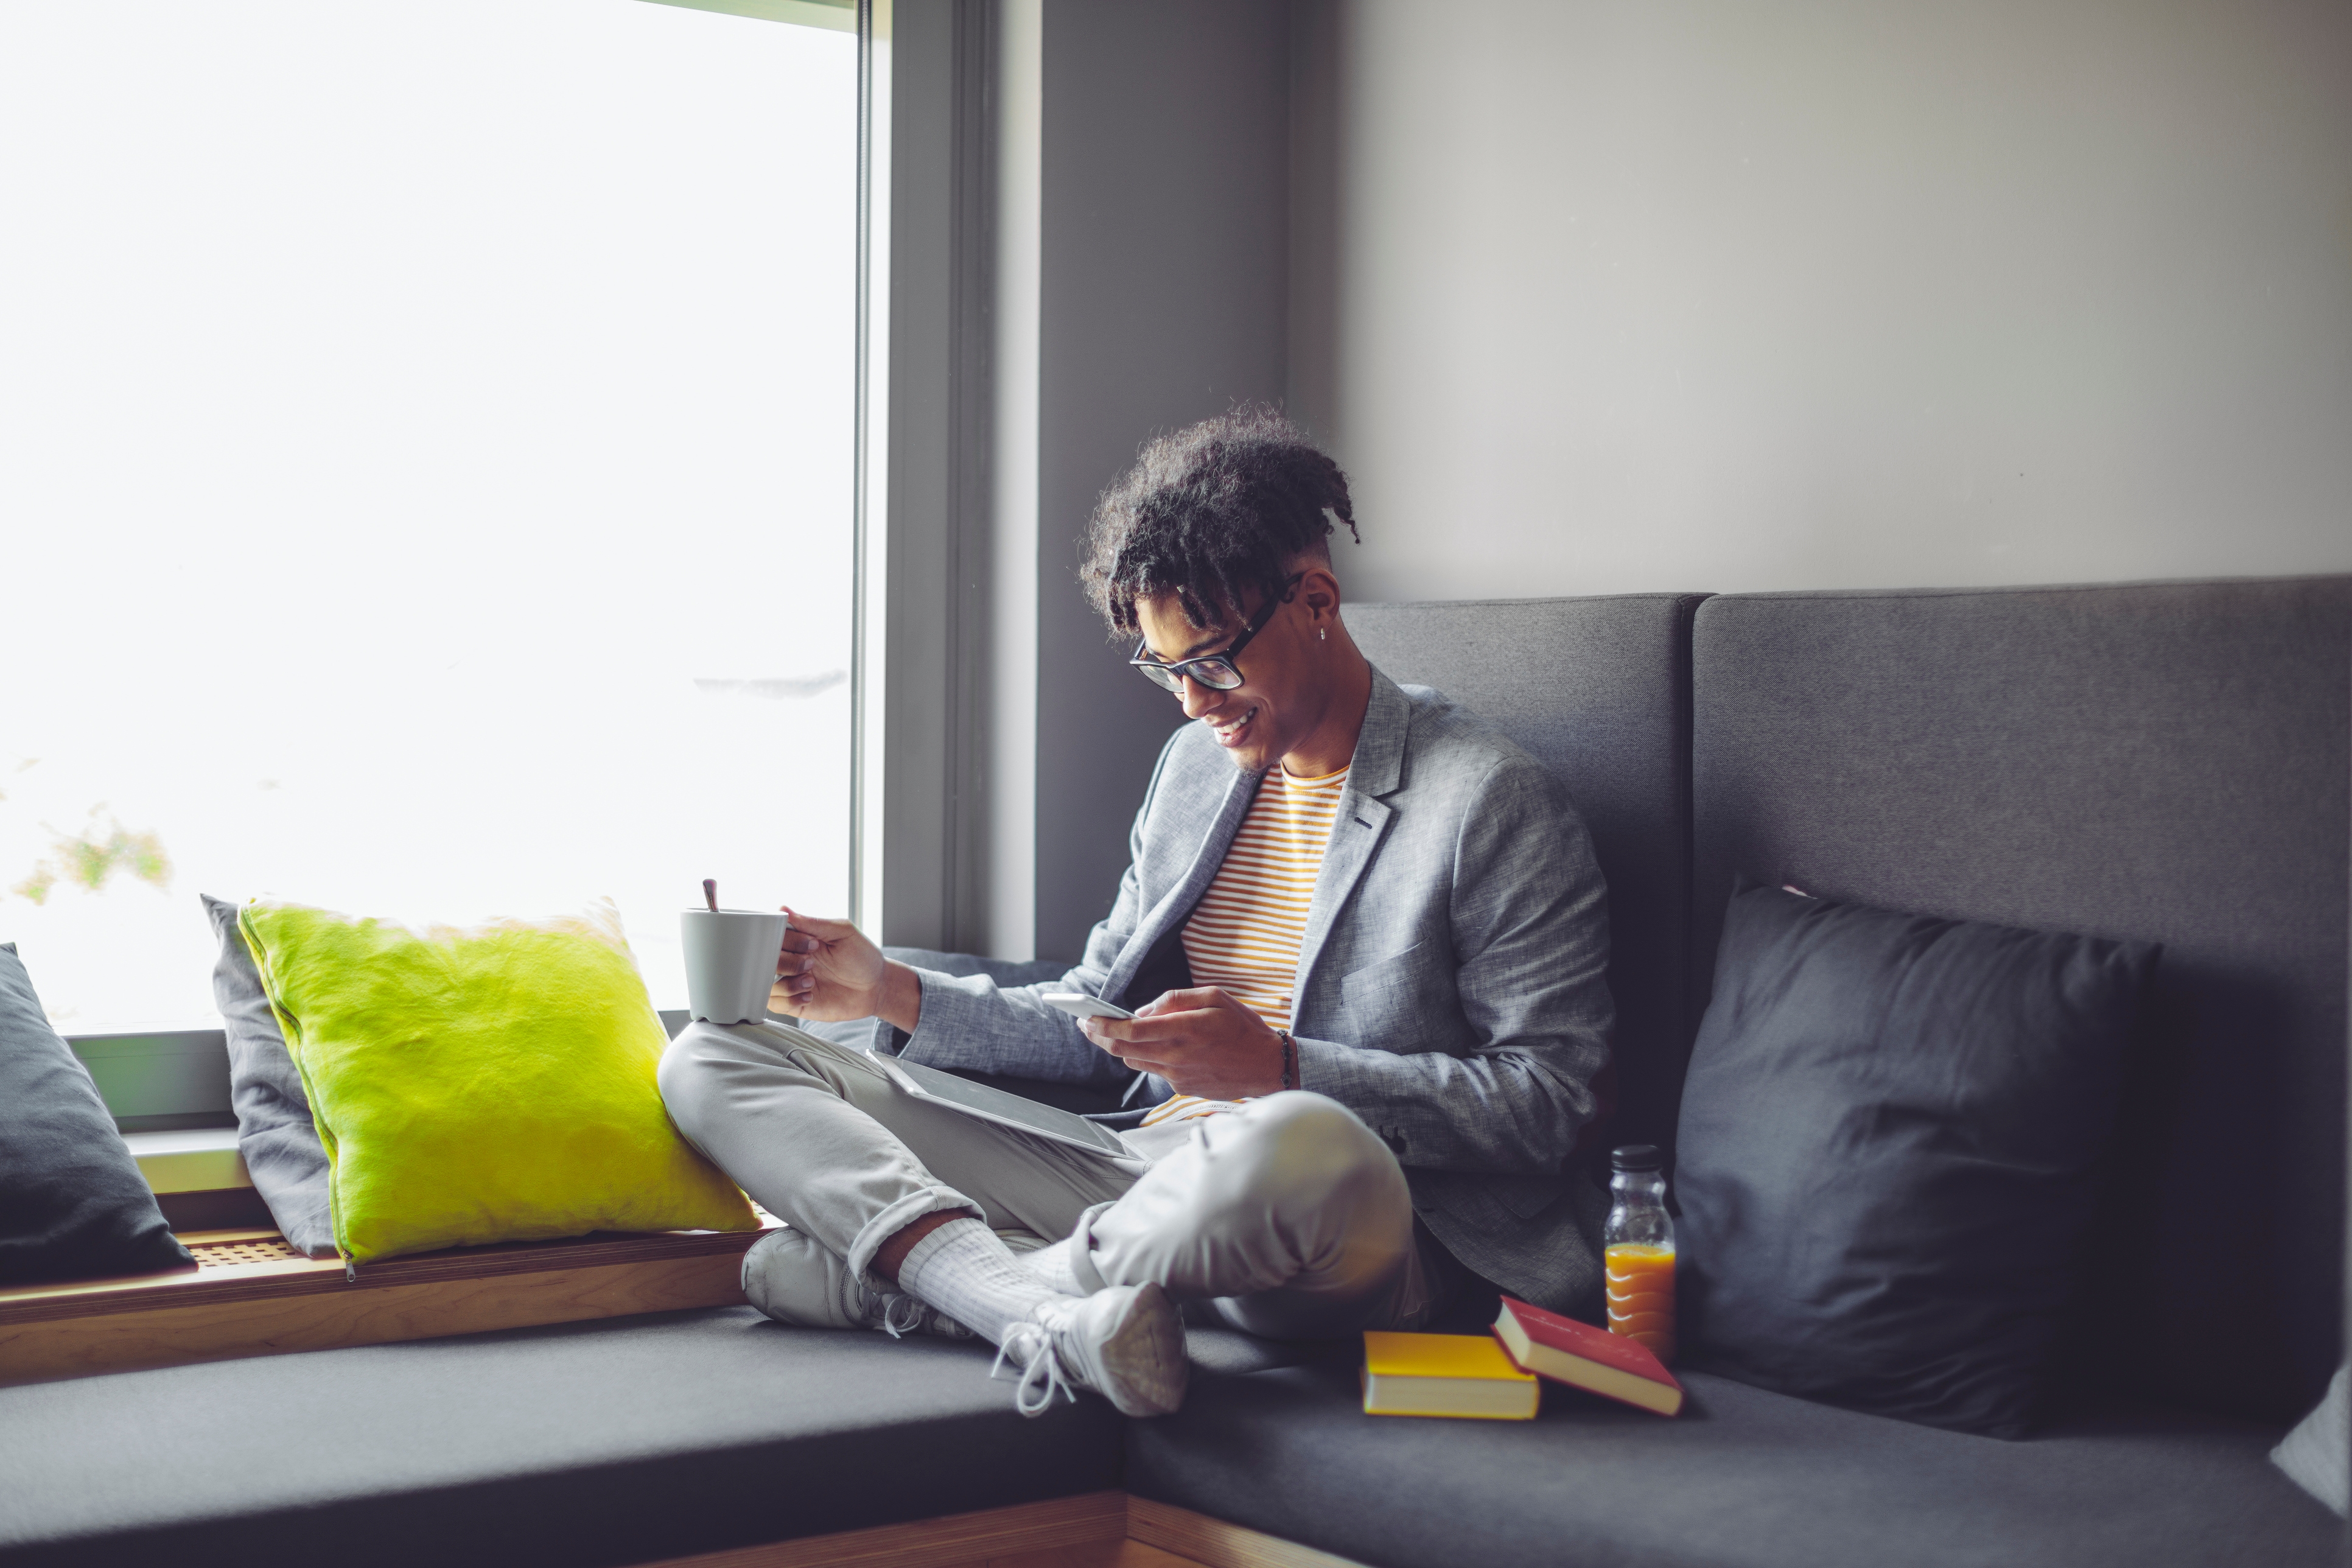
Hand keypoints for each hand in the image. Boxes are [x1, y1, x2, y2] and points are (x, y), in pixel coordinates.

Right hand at [770, 908, 921, 1029]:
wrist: (876, 987)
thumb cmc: (861, 956)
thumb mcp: (843, 932)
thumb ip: (814, 923)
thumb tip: (784, 908)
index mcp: (798, 940)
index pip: (774, 935)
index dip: (788, 940)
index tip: (812, 944)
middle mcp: (791, 960)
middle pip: (765, 960)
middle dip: (787, 962)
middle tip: (811, 963)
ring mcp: (791, 982)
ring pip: (765, 983)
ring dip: (788, 983)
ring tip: (811, 981)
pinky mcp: (795, 1004)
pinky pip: (775, 1003)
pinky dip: (789, 999)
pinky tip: (810, 996)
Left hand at [1079, 987, 1288, 1098]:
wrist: (1267, 1066)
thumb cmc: (1242, 1027)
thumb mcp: (1214, 997)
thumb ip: (1175, 1000)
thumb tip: (1143, 1011)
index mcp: (1185, 1029)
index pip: (1132, 1031)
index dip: (1105, 1026)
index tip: (1087, 1018)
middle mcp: (1178, 1055)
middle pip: (1124, 1050)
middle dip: (1100, 1037)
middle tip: (1087, 1025)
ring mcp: (1178, 1076)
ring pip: (1135, 1062)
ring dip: (1120, 1048)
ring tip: (1112, 1033)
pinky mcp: (1181, 1088)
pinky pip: (1156, 1070)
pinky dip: (1150, 1057)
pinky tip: (1159, 1047)